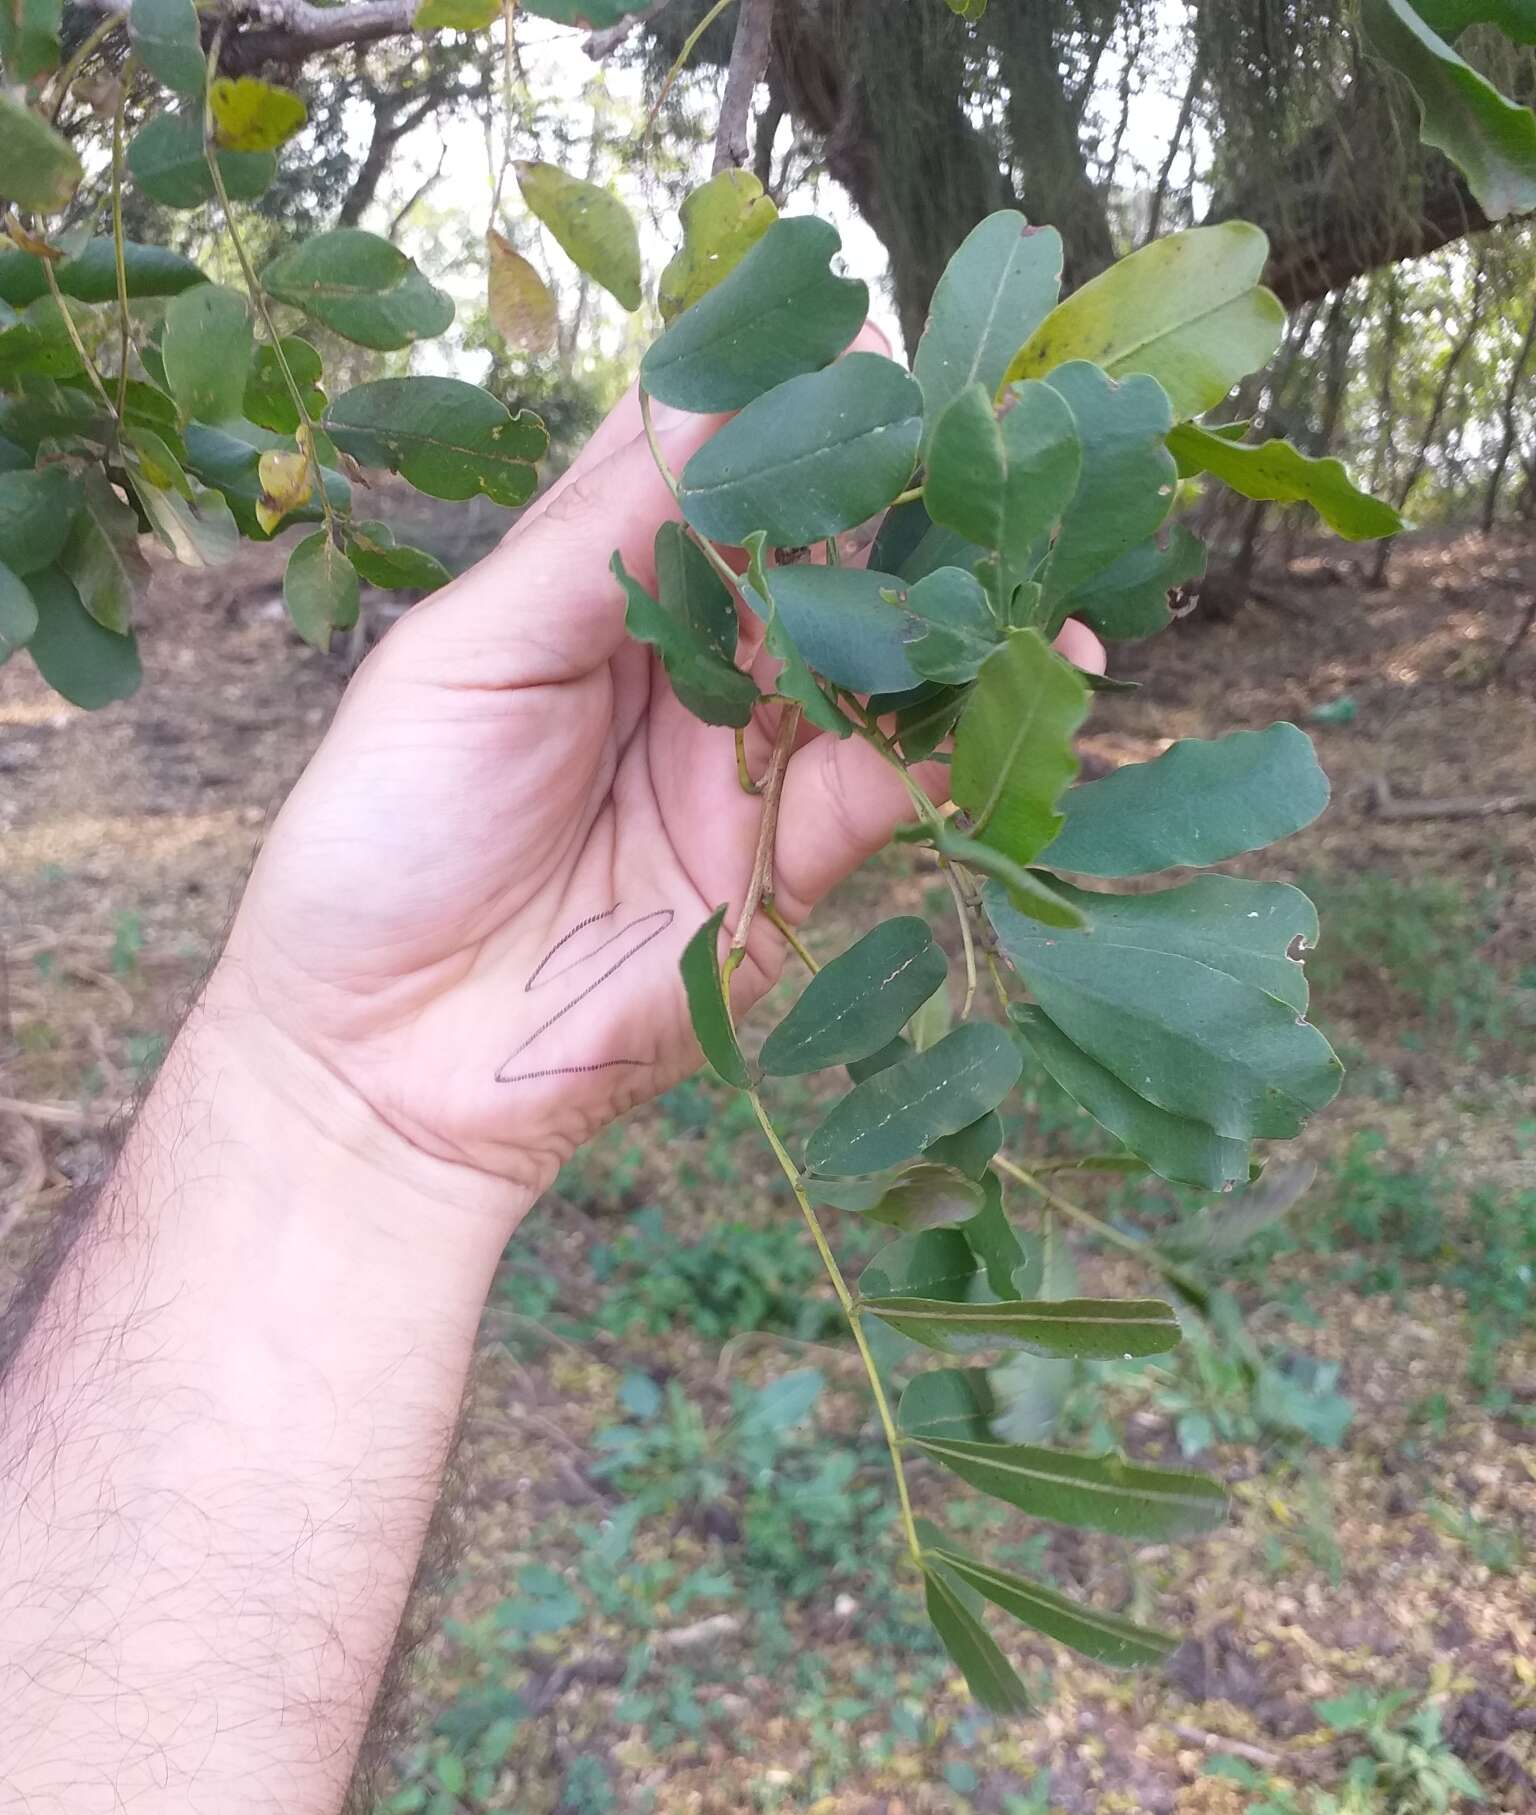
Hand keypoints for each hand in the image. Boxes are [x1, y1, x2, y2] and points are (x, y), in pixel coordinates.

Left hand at [219, 359, 1103, 1203]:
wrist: (387, 1054)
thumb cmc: (387, 833)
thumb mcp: (471, 657)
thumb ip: (600, 538)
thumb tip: (711, 385)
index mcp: (595, 590)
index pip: (706, 466)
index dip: (783, 400)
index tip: (869, 336)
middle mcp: (689, 664)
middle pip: (812, 553)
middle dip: (897, 488)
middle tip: (990, 423)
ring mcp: (749, 765)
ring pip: (873, 660)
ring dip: (954, 600)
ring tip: (1041, 530)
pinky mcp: (793, 867)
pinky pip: (897, 786)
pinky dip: (969, 736)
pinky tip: (1040, 669)